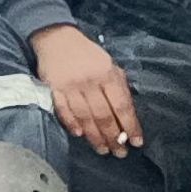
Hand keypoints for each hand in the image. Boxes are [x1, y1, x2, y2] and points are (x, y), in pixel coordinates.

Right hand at [31, 23, 142, 157]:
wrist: (57, 38)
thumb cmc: (88, 54)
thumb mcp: (109, 65)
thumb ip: (118, 87)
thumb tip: (127, 114)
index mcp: (107, 74)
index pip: (121, 105)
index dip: (130, 125)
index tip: (136, 142)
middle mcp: (90, 81)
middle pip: (103, 115)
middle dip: (113, 137)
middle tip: (120, 153)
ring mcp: (71, 86)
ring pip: (85, 116)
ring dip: (94, 136)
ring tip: (102, 150)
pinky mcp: (54, 88)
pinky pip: (63, 110)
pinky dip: (71, 123)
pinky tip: (79, 134)